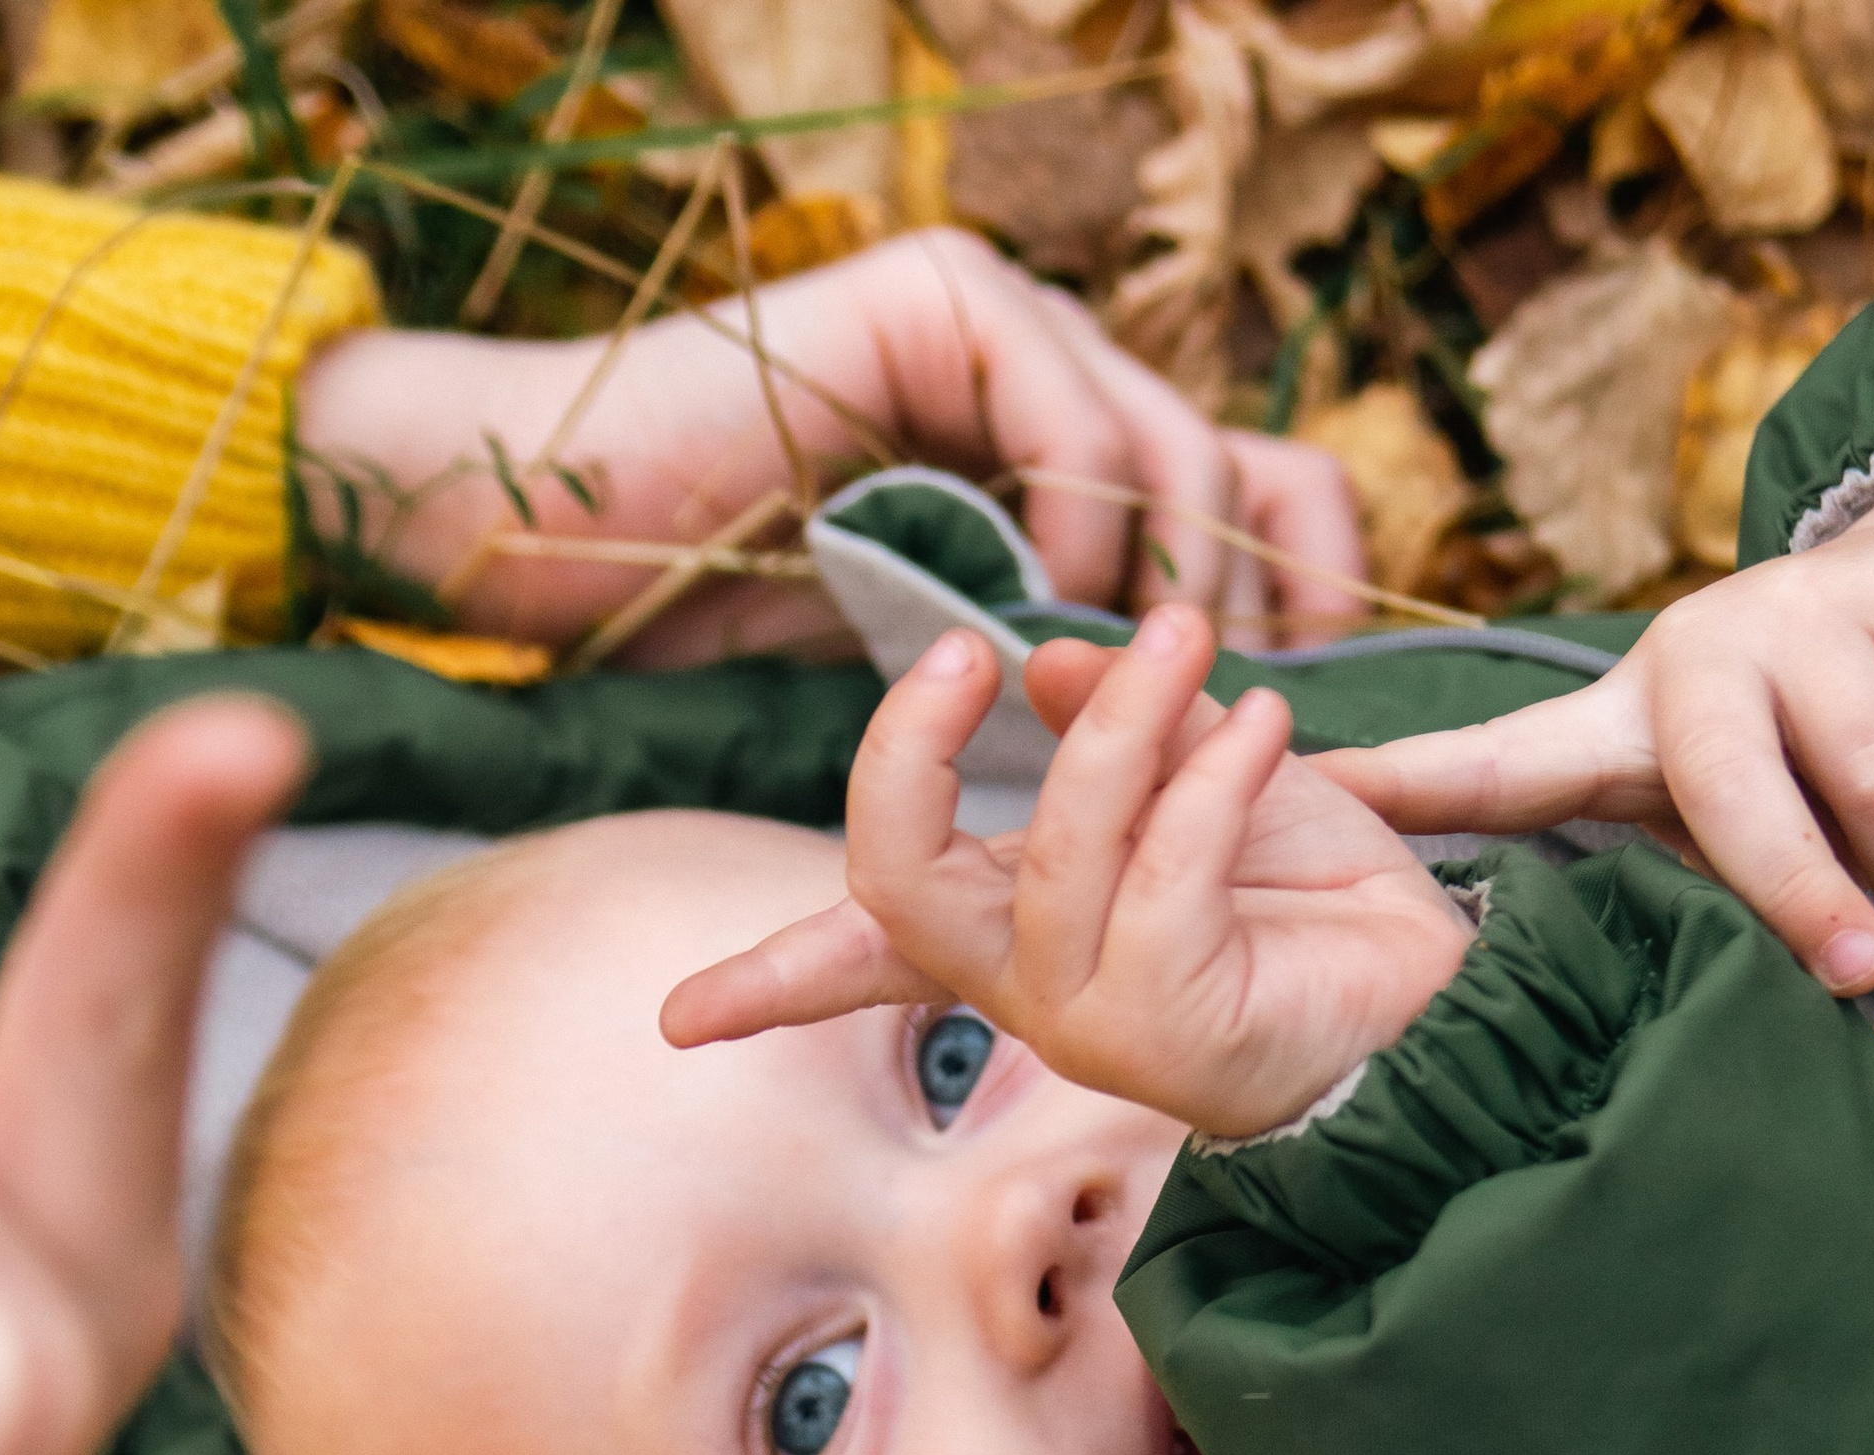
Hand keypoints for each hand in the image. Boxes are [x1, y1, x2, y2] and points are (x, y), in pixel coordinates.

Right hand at [299, 228, 1368, 661]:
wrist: (573, 532)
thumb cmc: (720, 604)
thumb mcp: (937, 655)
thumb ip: (1048, 652)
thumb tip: (1180, 733)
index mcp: (1056, 440)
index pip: (1247, 487)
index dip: (1298, 589)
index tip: (1299, 710)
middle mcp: (1046, 366)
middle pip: (1239, 461)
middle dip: (1254, 605)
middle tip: (1235, 717)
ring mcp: (1000, 323)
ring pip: (1173, 443)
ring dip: (1170, 579)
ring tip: (1135, 677)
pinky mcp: (939, 302)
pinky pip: (1074, 417)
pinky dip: (1079, 522)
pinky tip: (1045, 601)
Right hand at [661, 605, 1474, 1141]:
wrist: (1442, 1000)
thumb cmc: (1319, 902)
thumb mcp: (1207, 777)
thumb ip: (1119, 726)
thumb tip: (1047, 659)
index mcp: (1016, 940)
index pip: (863, 957)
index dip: (766, 982)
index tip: (675, 1025)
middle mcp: (1033, 992)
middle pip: (893, 884)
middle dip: (908, 757)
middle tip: (968, 651)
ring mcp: (1094, 1023)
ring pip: (1053, 848)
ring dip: (1126, 723)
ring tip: (1193, 641)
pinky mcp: (1175, 1030)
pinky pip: (1165, 869)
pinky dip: (1215, 775)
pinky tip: (1268, 723)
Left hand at [1320, 442, 1873, 994]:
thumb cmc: (1794, 750)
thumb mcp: (1700, 806)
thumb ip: (1646, 880)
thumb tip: (1541, 958)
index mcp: (1623, 718)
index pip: (1514, 765)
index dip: (1422, 780)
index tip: (1331, 789)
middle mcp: (1704, 646)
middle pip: (1756, 818)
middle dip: (1819, 910)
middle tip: (1864, 971)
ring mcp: (1815, 606)